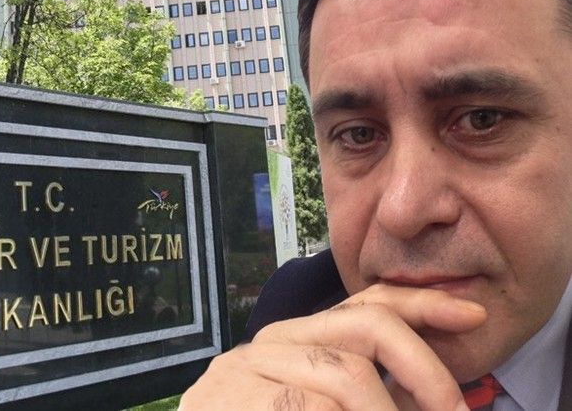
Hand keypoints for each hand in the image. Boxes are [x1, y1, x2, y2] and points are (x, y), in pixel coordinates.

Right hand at [179, 284, 486, 409]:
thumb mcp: (329, 406)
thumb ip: (368, 393)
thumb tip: (435, 394)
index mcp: (294, 340)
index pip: (363, 303)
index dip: (422, 303)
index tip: (472, 315)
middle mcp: (269, 342)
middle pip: (366, 326)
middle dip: (424, 370)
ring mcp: (245, 369)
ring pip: (347, 377)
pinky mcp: (230, 398)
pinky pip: (313, 408)